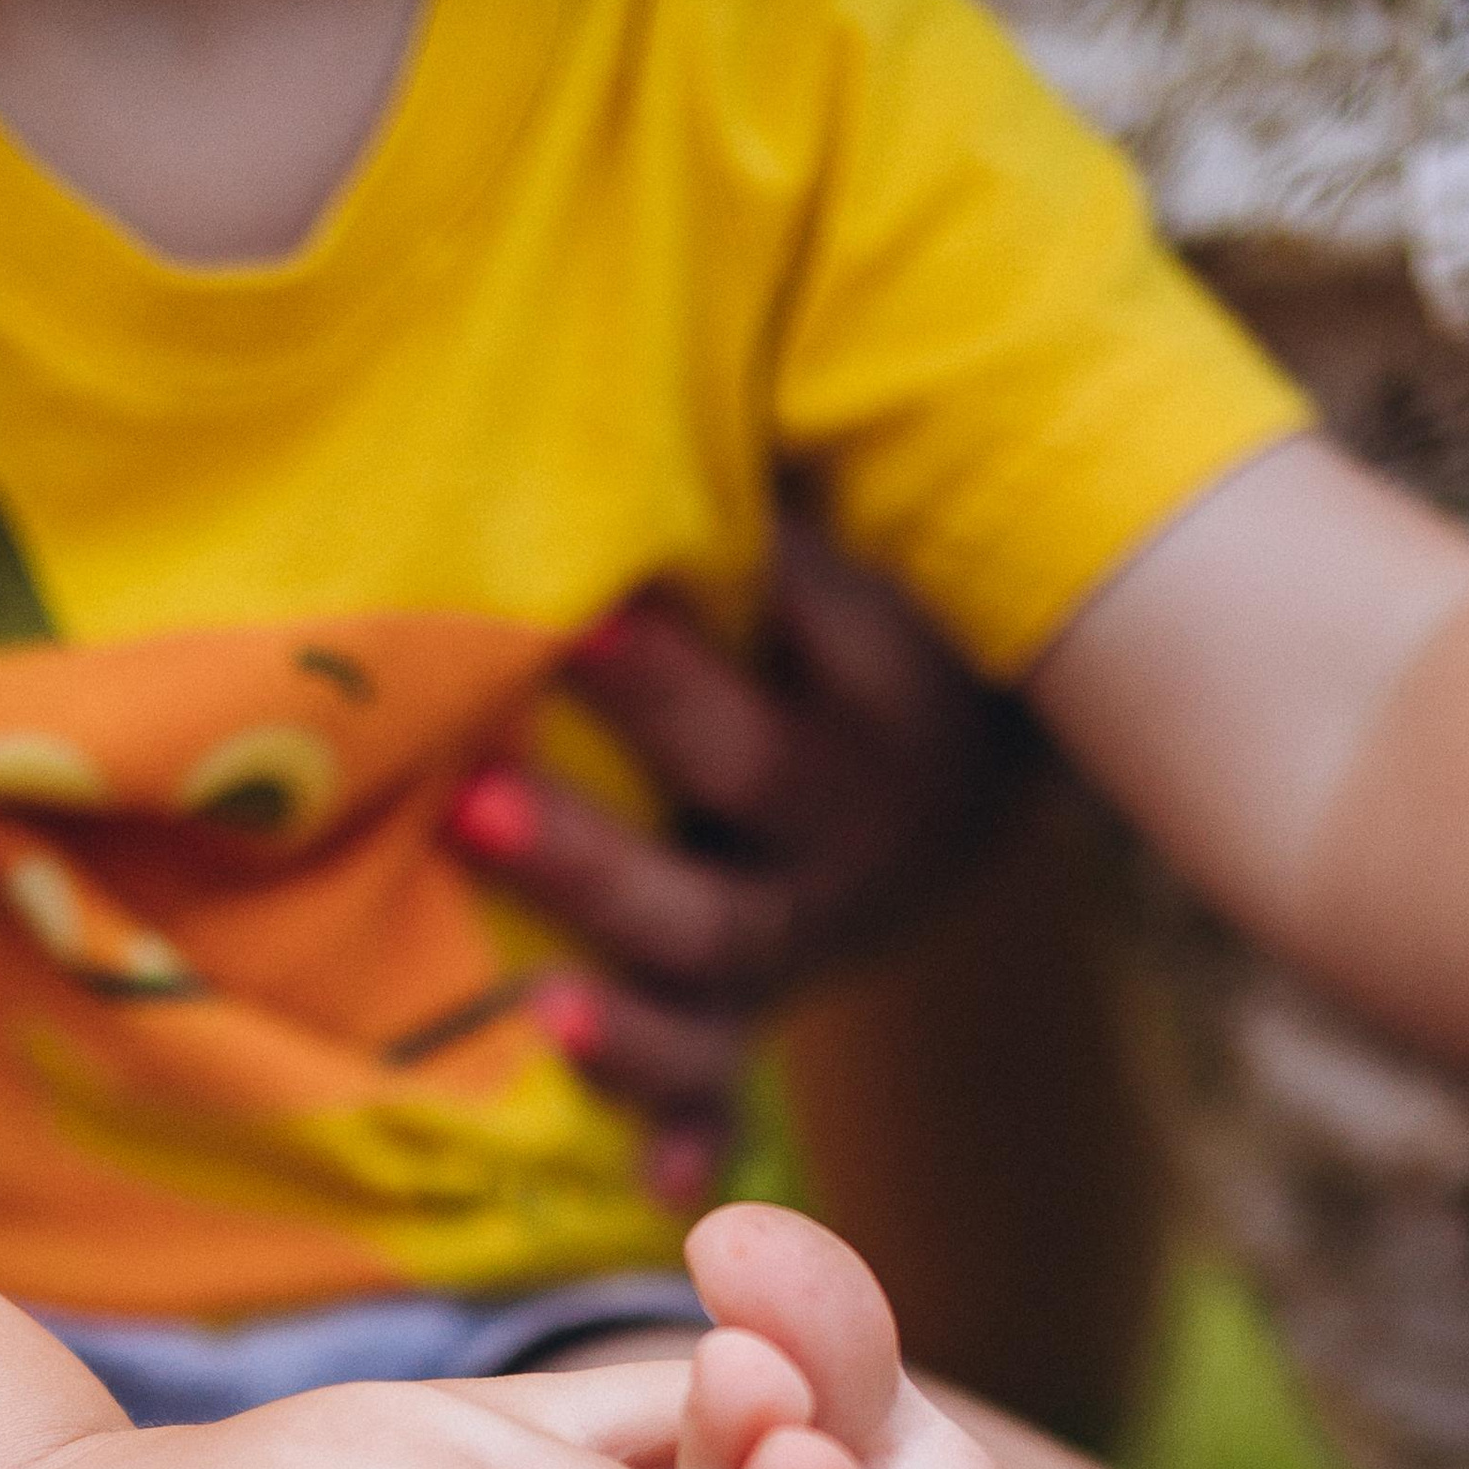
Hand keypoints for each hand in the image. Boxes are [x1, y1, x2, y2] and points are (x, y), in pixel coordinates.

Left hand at [445, 511, 1022, 1204]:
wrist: (994, 757)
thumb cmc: (873, 591)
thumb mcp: (867, 516)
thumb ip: (784, 459)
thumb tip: (687, 283)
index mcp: (891, 692)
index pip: (819, 654)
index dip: (710, 647)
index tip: (593, 609)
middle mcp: (856, 825)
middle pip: (746, 814)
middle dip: (617, 807)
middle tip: (474, 789)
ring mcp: (805, 927)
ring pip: (713, 960)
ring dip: (620, 987)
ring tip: (536, 1006)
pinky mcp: (759, 1003)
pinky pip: (728, 1085)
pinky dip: (688, 1133)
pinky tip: (649, 1186)